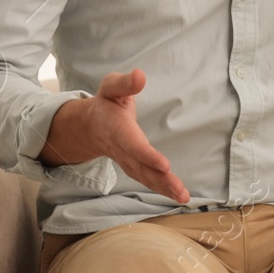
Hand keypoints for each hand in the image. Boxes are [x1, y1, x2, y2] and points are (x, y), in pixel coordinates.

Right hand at [42, 69, 188, 202]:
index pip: (133, 145)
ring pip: (145, 177)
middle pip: (141, 167)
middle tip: (180, 190)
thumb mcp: (111, 87)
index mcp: (117, 129)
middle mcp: (121, 149)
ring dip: (164, 188)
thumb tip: (140, 75)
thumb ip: (125, 83)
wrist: (90, 125)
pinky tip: (178, 195)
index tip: (164, 165)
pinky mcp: (133, 166)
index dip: (147, 156)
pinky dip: (162, 189)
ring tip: (183, 197)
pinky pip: (147, 180)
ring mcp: (126, 160)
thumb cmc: (106, 103)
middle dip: (159, 179)